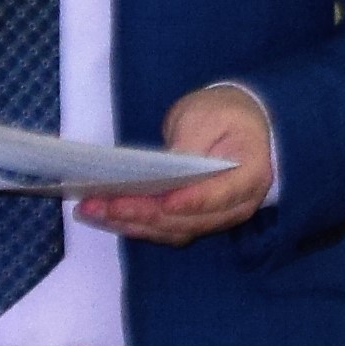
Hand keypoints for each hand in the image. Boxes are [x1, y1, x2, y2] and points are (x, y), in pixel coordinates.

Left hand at [85, 84, 275, 243]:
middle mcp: (236, 205)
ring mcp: (215, 218)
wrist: (235, 126)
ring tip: (93, 209)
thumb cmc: (223, 115)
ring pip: (173, 230)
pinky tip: (106, 214)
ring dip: (132, 223)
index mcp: (250, 173)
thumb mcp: (206, 115)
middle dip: (145, 213)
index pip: (223, 194)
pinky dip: (134, 224)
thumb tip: (165, 170)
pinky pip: (164, 230)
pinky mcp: (193, 222)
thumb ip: (190, 141)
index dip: (194, 201)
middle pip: (190, 219)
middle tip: (106, 203)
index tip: (167, 202)